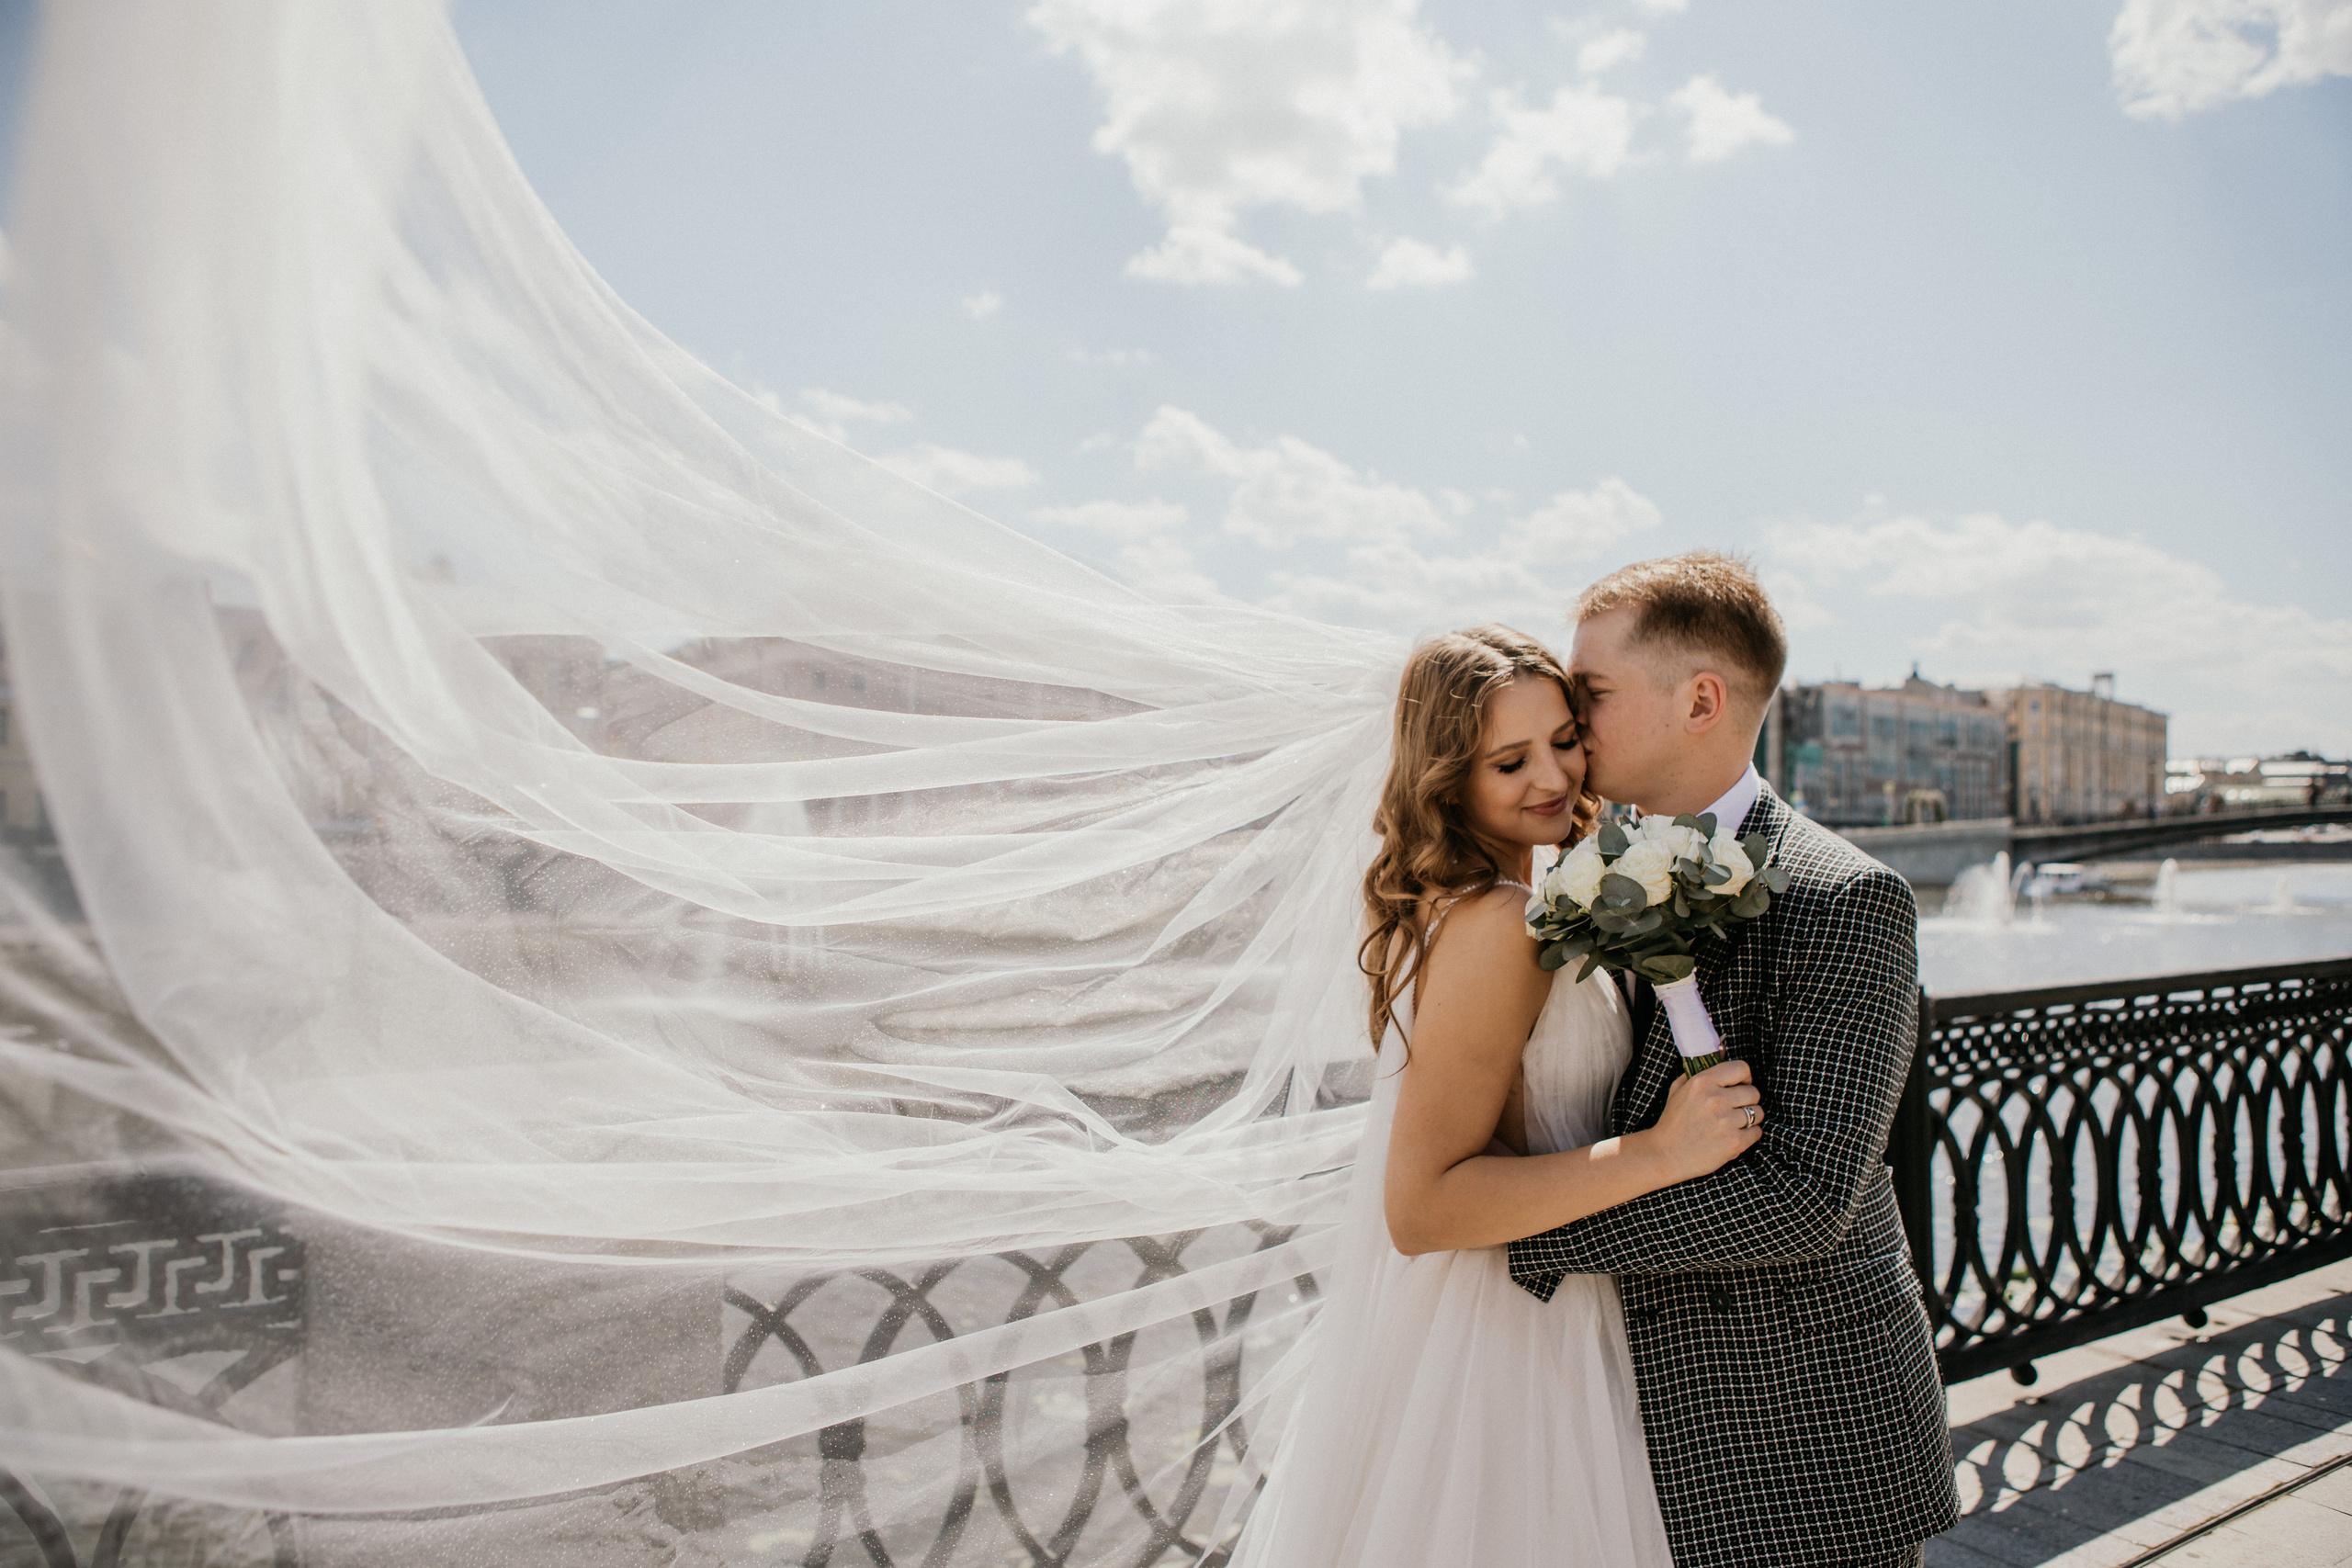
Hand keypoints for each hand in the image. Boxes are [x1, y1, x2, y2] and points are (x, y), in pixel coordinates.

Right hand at [1649, 1059, 1761, 1182]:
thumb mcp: (1679, 1090)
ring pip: (1758, 1113)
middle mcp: (1715, 1100)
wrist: (1665, 1155)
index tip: (1740, 1085)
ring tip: (1734, 1124)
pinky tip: (1734, 1136)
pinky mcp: (1734, 1143)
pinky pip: (1757, 1132)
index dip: (1744, 1078)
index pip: (1742, 1068)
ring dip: (1750, 1118)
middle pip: (1754, 1092)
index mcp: (1702, 1083)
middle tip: (1735, 1108)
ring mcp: (1726, 1122)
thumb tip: (1722, 1050)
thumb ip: (1698, 1071)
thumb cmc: (1673, 1122)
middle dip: (1747, 1100)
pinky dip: (1749, 1135)